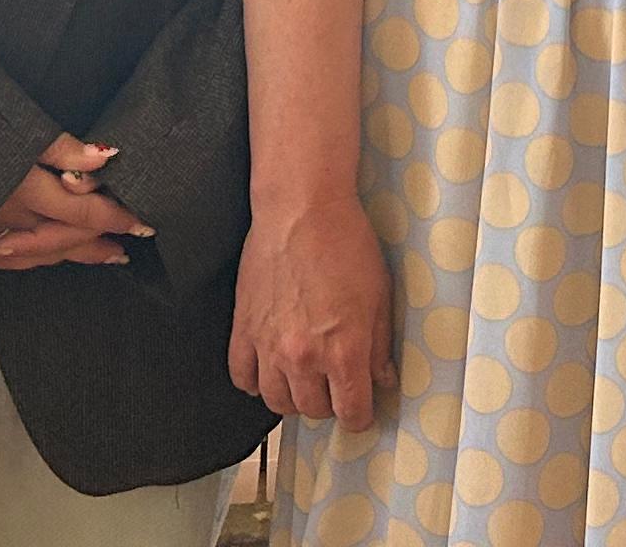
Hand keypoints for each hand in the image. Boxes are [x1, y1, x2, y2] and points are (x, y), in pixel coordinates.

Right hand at [0, 135, 150, 268]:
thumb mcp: (13, 124)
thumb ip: (61, 147)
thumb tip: (107, 158)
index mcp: (24, 190)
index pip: (84, 212)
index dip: (116, 218)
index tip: (143, 225)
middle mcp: (5, 217)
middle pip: (61, 240)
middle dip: (95, 246)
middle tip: (122, 251)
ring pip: (31, 253)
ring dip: (65, 255)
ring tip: (90, 256)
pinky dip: (24, 259)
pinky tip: (32, 256)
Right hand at [229, 188, 394, 428]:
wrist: (301, 210)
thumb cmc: (346, 244)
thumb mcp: (380, 294)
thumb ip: (381, 344)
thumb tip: (383, 379)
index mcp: (344, 352)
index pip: (351, 412)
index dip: (361, 415)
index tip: (362, 409)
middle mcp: (304, 359)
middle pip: (314, 410)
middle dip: (329, 404)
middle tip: (335, 386)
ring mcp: (269, 347)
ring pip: (277, 402)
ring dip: (293, 397)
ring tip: (304, 380)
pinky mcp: (243, 330)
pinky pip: (242, 377)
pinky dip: (256, 381)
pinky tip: (269, 369)